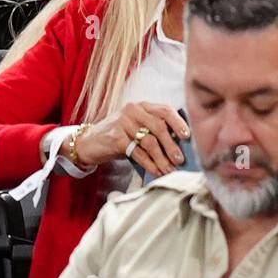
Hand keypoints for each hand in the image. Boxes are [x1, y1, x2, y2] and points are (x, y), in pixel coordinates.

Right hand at [75, 101, 189, 175]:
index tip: (188, 136)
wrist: (88, 142)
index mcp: (142, 106)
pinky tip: (156, 171)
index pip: (165, 110)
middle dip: (172, 145)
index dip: (178, 123)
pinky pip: (137, 152)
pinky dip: (149, 164)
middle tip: (180, 159)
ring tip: (170, 169)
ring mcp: (123, 122)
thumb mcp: (137, 127)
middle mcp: (133, 110)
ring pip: (149, 142)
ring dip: (162, 158)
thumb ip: (154, 130)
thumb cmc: (119, 136)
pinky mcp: (115, 137)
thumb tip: (180, 146)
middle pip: (159, 126)